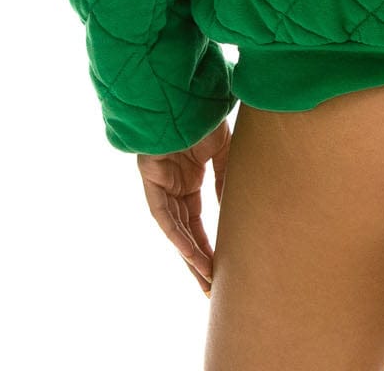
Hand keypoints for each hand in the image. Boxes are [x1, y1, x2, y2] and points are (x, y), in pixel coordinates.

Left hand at [137, 119, 231, 295]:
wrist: (185, 95)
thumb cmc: (204, 115)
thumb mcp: (223, 150)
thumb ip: (225, 178)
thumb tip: (231, 208)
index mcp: (189, 179)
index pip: (197, 221)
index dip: (209, 244)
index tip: (223, 267)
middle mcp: (173, 187)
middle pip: (185, 232)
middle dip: (198, 260)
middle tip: (212, 287)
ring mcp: (161, 186)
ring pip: (175, 230)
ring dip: (190, 255)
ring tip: (207, 278)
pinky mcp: (152, 182)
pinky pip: (165, 217)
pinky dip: (178, 236)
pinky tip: (191, 254)